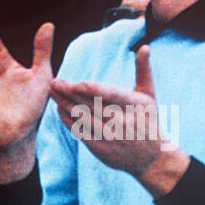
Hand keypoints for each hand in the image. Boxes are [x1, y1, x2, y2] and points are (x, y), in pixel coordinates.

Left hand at [50, 45, 188, 195]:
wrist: (152, 158)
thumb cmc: (148, 119)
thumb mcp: (149, 95)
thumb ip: (143, 70)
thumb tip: (144, 46)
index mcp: (135, 106)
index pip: (113, 96)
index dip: (94, 90)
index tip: (77, 82)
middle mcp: (124, 123)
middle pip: (93, 106)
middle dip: (71, 93)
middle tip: (54, 82)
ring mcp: (113, 138)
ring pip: (85, 119)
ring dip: (65, 104)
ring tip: (52, 91)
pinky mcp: (103, 150)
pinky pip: (82, 133)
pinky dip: (69, 121)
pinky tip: (59, 109)